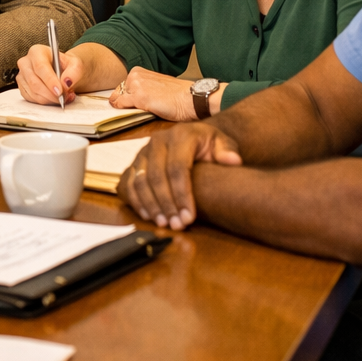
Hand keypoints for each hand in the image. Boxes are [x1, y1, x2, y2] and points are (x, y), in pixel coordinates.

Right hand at [16, 44, 85, 105]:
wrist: (61, 71)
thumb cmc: (65, 65)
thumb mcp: (75, 63)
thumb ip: (74, 71)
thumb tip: (66, 82)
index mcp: (36, 52)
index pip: (40, 67)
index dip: (50, 81)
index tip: (59, 91)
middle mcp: (25, 63)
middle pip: (35, 83)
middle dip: (51, 94)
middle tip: (64, 97)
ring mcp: (21, 76)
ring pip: (34, 93)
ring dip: (50, 99)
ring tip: (63, 97)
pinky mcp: (22, 88)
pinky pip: (32, 99)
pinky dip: (46, 102)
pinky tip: (54, 98)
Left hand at [108, 66, 213, 121]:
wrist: (191, 98)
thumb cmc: (178, 94)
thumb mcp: (156, 84)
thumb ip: (143, 87)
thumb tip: (130, 98)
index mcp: (139, 71)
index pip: (123, 85)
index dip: (124, 96)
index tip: (124, 102)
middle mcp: (135, 75)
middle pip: (119, 92)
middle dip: (123, 100)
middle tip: (131, 109)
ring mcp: (136, 85)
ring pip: (119, 98)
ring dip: (124, 106)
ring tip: (135, 112)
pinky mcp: (138, 97)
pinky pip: (121, 105)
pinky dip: (123, 110)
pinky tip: (130, 114)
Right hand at [118, 122, 242, 230]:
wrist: (194, 137)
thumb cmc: (209, 144)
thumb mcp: (222, 143)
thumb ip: (228, 151)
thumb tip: (233, 160)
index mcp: (180, 135)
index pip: (177, 168)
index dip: (182, 195)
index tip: (190, 217)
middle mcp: (157, 141)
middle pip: (156, 176)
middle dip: (166, 204)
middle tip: (176, 225)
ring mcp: (143, 152)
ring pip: (140, 180)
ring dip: (150, 205)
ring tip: (163, 223)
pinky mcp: (134, 162)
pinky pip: (128, 183)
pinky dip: (136, 201)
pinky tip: (148, 216)